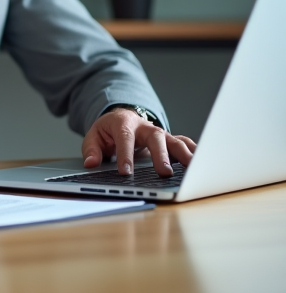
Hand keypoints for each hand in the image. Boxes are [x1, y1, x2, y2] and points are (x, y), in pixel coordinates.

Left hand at [82, 109, 197, 176]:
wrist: (123, 119)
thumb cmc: (109, 131)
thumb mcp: (94, 136)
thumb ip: (91, 149)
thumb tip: (91, 163)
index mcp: (124, 124)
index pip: (124, 138)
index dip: (125, 155)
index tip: (125, 172)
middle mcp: (145, 127)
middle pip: (156, 138)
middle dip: (160, 155)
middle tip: (164, 173)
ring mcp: (160, 134)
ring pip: (174, 141)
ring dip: (184, 155)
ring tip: (192, 170)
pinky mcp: (170, 140)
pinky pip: (184, 144)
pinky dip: (194, 153)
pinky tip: (202, 165)